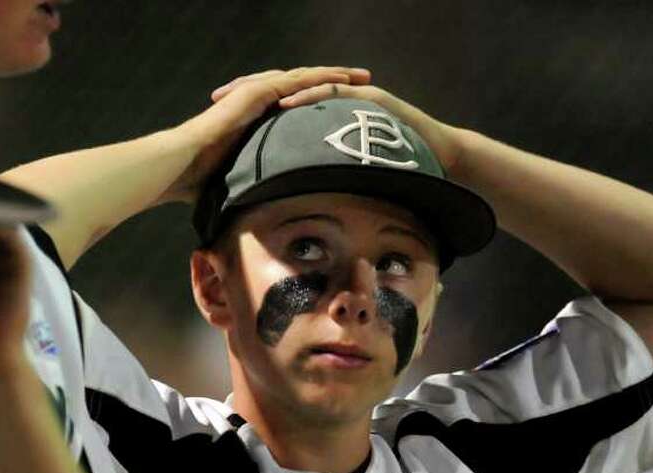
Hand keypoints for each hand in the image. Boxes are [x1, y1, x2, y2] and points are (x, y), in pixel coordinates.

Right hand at [163, 66, 371, 203]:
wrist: (181, 164)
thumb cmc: (198, 182)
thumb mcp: (235, 185)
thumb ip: (250, 194)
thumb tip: (256, 227)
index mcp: (253, 121)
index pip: (290, 108)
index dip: (316, 105)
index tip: (339, 111)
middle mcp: (256, 102)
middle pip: (303, 88)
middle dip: (332, 85)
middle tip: (362, 85)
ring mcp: (256, 94)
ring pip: (305, 79)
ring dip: (334, 76)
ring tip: (361, 77)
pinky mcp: (256, 93)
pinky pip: (296, 81)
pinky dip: (321, 78)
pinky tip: (342, 79)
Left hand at [229, 81, 465, 175]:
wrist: (439, 158)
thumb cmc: (392, 174)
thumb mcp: (341, 175)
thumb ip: (314, 179)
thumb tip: (280, 208)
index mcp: (319, 116)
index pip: (275, 105)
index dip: (245, 108)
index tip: (214, 117)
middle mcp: (331, 100)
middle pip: (281, 87)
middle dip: (248, 89)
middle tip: (218, 97)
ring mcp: (350, 95)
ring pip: (304, 84)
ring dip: (271, 87)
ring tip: (242, 95)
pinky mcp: (367, 98)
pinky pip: (332, 94)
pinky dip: (309, 97)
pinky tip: (286, 104)